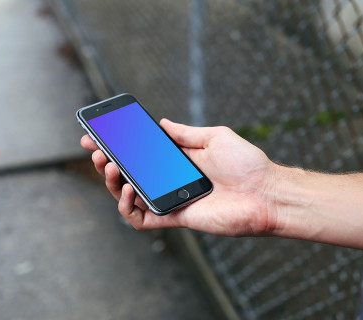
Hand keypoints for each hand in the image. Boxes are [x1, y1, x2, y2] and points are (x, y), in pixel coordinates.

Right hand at [80, 119, 278, 236]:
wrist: (266, 192)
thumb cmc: (246, 163)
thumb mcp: (214, 137)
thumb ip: (184, 133)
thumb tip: (161, 122)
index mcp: (177, 160)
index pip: (139, 153)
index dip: (117, 145)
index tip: (97, 135)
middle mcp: (169, 179)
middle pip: (128, 173)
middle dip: (106, 162)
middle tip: (96, 151)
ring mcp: (170, 198)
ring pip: (128, 195)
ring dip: (111, 183)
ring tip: (108, 167)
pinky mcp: (174, 217)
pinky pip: (142, 217)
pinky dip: (127, 207)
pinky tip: (127, 190)